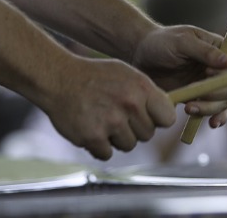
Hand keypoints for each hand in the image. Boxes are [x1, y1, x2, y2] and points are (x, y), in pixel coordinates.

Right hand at [40, 56, 175, 159]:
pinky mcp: (93, 137)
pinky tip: (91, 127)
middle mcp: (129, 105)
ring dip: (117, 138)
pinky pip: (107, 154)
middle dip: (134, 128)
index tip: (148, 118)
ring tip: (103, 119)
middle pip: (147, 135)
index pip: (167, 119)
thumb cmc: (95, 76)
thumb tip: (166, 113)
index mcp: (141, 88)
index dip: (158, 120)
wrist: (58, 78)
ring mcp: (111, 122)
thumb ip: (147, 93)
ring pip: (129, 145)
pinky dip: (99, 146)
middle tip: (117, 115)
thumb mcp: (126, 74)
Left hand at [131, 25, 226, 127]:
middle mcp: (219, 69)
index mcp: (219, 49)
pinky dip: (214, 118)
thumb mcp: (181, 41)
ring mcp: (209, 85)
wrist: (141, 56)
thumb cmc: (160, 41)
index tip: (207, 73)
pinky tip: (210, 123)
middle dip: (217, 95)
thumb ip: (204, 51)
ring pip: (223, 103)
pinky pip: (213, 111)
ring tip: (188, 108)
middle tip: (195, 93)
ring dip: (209, 109)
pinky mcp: (198, 98)